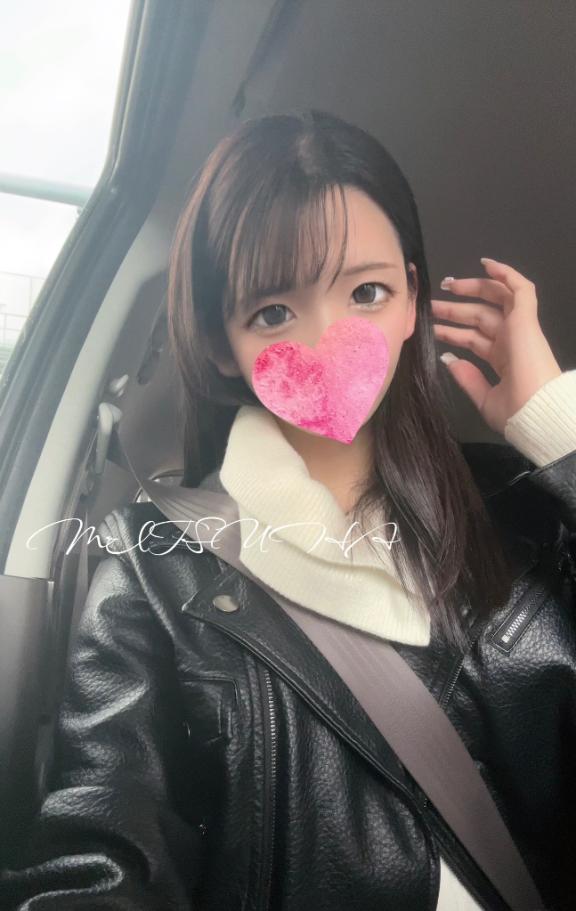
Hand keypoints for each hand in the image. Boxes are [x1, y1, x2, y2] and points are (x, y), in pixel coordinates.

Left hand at [431, 257, 561, 435]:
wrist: (536, 414)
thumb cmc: (515, 415)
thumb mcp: (485, 399)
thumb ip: (468, 379)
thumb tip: (449, 360)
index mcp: (503, 361)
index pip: (475, 339)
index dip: (454, 332)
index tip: (432, 327)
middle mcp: (511, 341)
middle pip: (480, 317)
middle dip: (455, 309)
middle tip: (432, 304)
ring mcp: (520, 329)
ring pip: (496, 299)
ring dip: (473, 288)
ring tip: (447, 284)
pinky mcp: (527, 321)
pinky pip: (520, 289)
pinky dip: (506, 274)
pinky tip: (486, 264)